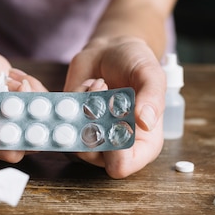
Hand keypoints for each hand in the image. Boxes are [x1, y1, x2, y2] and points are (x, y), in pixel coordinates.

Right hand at [0, 37, 44, 162]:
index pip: (0, 149)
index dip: (16, 126)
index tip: (18, 90)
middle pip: (21, 141)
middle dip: (26, 109)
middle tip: (19, 83)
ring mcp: (1, 129)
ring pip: (32, 125)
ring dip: (30, 98)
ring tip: (13, 79)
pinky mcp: (14, 118)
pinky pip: (37, 112)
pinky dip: (33, 92)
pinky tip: (17, 79)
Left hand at [64, 36, 165, 178]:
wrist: (113, 49)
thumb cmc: (137, 64)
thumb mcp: (152, 74)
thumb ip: (153, 98)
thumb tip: (147, 121)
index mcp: (141, 143)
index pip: (122, 166)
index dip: (113, 151)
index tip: (113, 119)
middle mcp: (114, 144)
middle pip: (91, 155)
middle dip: (93, 122)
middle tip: (105, 89)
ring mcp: (90, 134)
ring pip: (72, 139)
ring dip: (83, 108)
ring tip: (99, 83)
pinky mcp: (72, 120)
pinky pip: (61, 120)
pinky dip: (71, 99)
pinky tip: (88, 83)